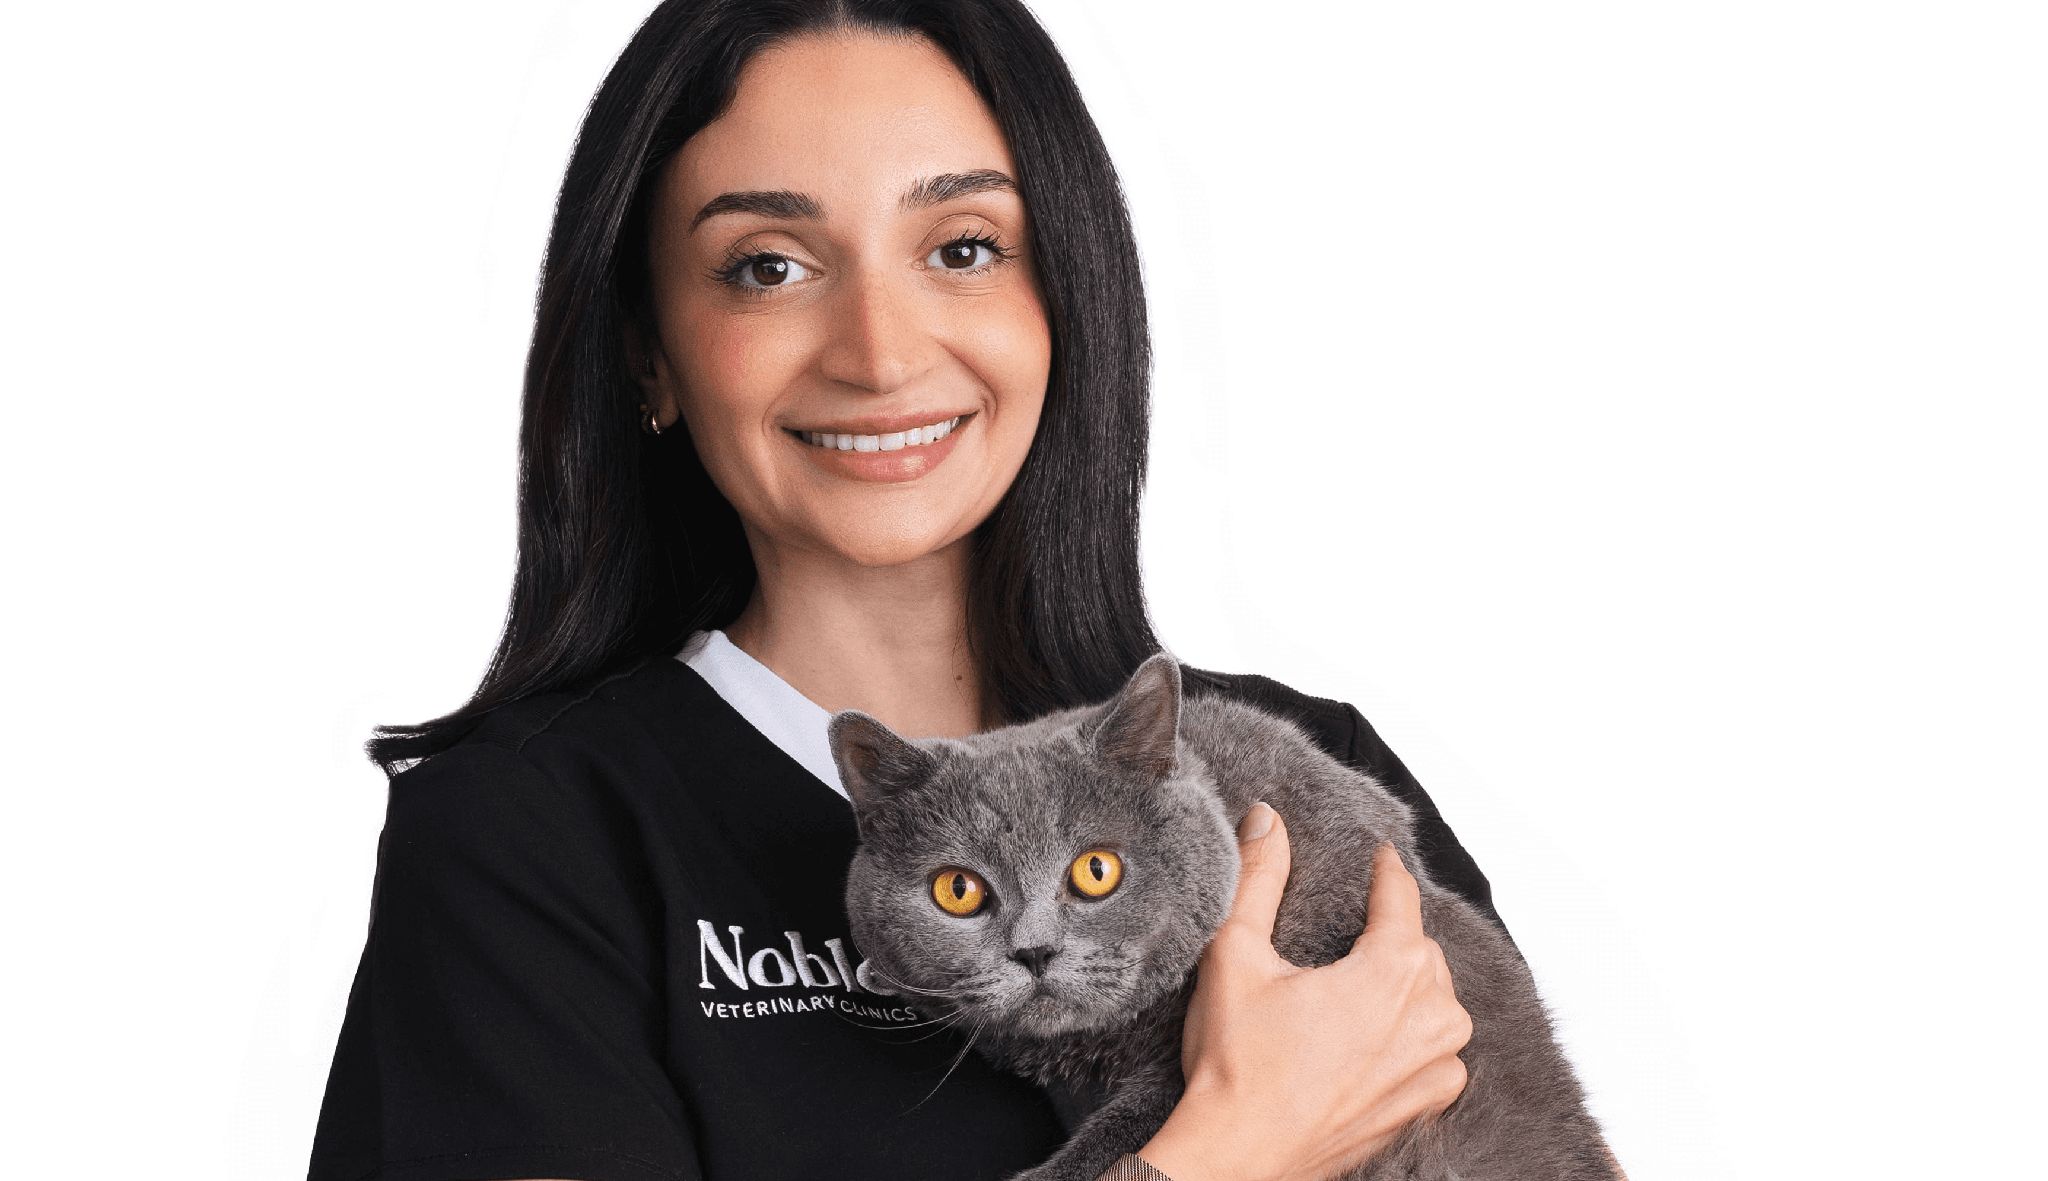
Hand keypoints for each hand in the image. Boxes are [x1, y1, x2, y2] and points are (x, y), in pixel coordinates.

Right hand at [1134, 803, 1472, 1180]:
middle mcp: (1432, 1018)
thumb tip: (1267, 820)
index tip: (1379, 856)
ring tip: (1357, 987)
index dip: (1386, 871)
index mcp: (1394, 972)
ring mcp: (1436, 1068)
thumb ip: (1259, 878)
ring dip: (1406, 987)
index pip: (1402, 899)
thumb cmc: (1238, 1064)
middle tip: (1346, 938)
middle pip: (1421, 950)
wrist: (1239, 1157)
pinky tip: (1371, 1038)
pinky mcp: (1428, 1105)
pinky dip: (1413, 1038)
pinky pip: (1438, 1052)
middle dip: (1389, 936)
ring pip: (1435, 1001)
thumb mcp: (1235, 955)